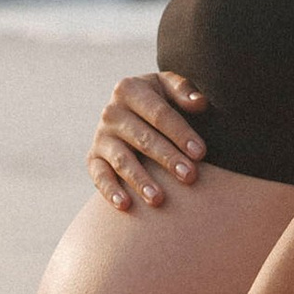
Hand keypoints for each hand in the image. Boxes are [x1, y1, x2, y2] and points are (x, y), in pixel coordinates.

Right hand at [87, 71, 206, 213]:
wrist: (130, 114)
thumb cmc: (158, 102)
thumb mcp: (169, 88)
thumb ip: (184, 91)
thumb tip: (200, 104)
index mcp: (129, 89)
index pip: (159, 113)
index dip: (180, 133)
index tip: (200, 153)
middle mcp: (111, 112)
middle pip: (143, 138)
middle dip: (167, 158)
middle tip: (189, 176)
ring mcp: (100, 137)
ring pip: (123, 160)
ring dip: (140, 180)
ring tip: (159, 199)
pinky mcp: (93, 158)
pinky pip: (99, 176)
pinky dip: (109, 190)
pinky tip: (125, 205)